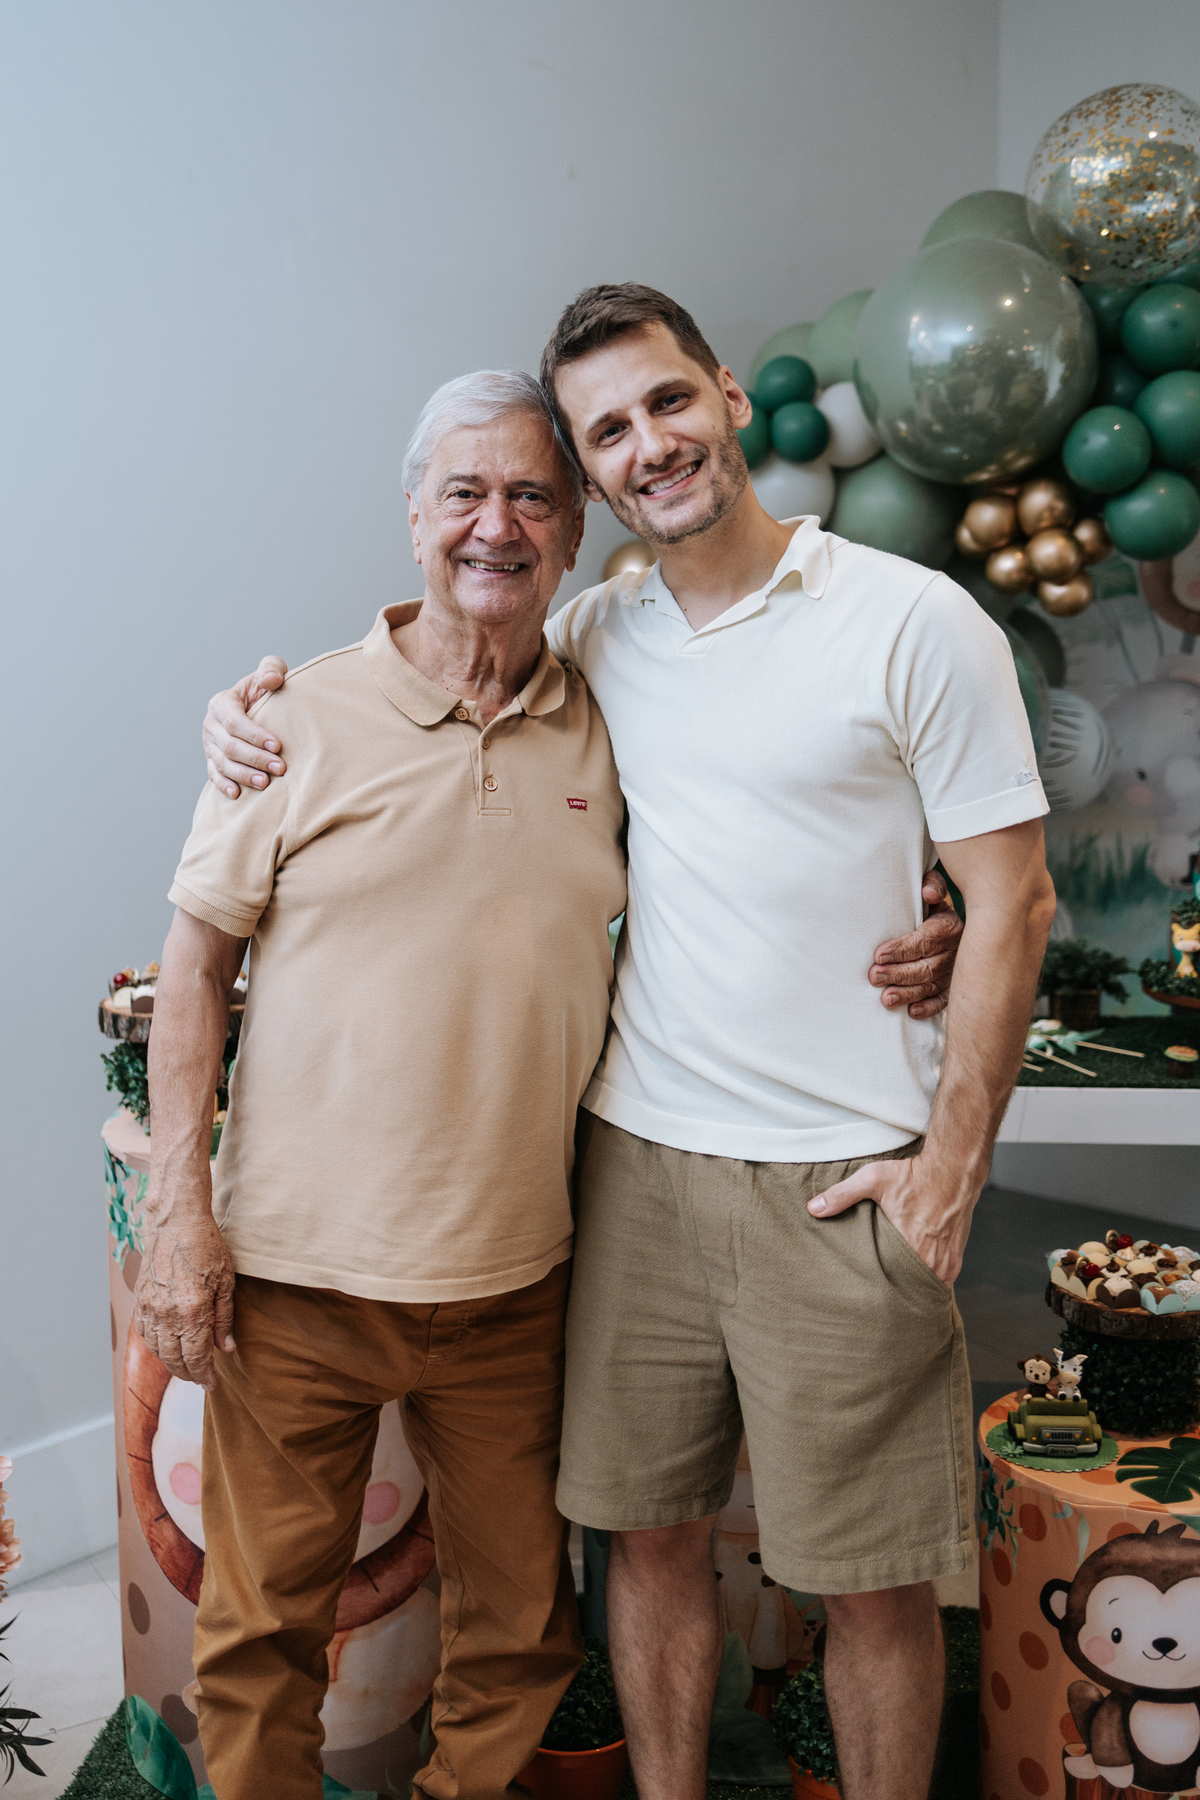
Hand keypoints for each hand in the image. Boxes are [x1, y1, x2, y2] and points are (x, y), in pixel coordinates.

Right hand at [133, 1212, 235, 1388]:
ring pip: (157, 1351)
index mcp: (192, 1311)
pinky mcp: (141, 1301)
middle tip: (201, 1379)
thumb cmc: (206, 1246)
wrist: (176, 1222)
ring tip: (186, 1367)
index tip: (211, 1384)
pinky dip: (156, 1347)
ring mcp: (150, 1309)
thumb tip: (226, 1348)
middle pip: (174, 1360)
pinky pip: (145, 1335)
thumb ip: (224, 1319)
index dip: (204, 1375)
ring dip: (172, 1364)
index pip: (196, 1357)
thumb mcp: (225, 1282)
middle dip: (189, 1374)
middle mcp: (167, 1314)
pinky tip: (167, 1348)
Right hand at [204, 657, 288, 797]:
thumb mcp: (270, 672)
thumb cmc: (265, 690)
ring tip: (265, 783)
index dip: (255, 735)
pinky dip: (223, 785)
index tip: (277, 746)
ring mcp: (209, 744)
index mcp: (222, 703)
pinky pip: (214, 775)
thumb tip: (271, 680)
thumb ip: (271, 669)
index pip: (235, 722)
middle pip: (230, 746)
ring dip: (243, 775)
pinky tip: (238, 794)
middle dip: (255, 758)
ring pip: (222, 763)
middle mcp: (211, 724)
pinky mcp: (212, 759)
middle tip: (280, 768)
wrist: (256, 707)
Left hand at [807, 1152, 971, 1284]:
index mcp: (910, 1248)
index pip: (891, 1284)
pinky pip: (941, 1281)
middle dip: (895, 1293)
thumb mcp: (873, 1180)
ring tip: (895, 1291)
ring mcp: (947, 1262)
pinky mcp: (956, 1258)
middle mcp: (932, 1261)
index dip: (879, 1290)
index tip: (866, 1291)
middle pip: (909, 1290)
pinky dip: (929, 1280)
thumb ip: (842, 1195)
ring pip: (926, 1287)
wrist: (953, 1170)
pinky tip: (914, 1278)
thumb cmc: (913, 1175)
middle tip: (878, 1298)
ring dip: (912, 1288)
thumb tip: (813, 1208)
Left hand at [869, 870, 961, 1019]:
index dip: (901, 949)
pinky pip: (944, 1000)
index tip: (878, 954)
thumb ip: (932, 886)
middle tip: (874, 976)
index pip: (925, 941)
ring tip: (886, 998)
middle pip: (926, 967)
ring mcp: (956, 971)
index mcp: (950, 927)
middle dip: (898, 973)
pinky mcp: (955, 986)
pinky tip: (912, 1012)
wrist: (963, 922)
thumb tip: (928, 894)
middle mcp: (956, 951)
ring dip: (908, 993)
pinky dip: (929, 1007)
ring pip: (931, 986)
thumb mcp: (934, 889)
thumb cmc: (934, 905)